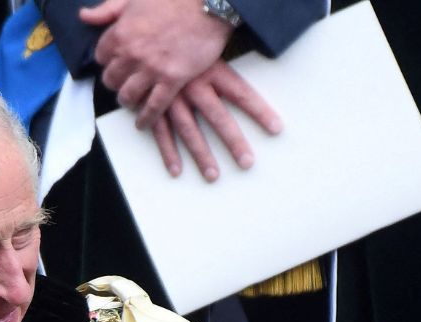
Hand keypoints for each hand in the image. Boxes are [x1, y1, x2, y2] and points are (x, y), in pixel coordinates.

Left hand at [81, 0, 232, 129]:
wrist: (210, 1)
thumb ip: (108, 9)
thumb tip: (84, 16)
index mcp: (119, 34)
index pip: (101, 57)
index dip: (107, 60)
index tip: (114, 62)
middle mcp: (131, 54)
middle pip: (111, 79)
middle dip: (115, 81)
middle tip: (123, 82)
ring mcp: (151, 69)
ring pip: (127, 96)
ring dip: (127, 100)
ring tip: (131, 101)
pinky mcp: (173, 79)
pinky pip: (153, 106)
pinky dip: (146, 118)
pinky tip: (142, 122)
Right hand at [148, 59, 282, 179]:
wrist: (144, 46)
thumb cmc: (183, 51)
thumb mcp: (207, 53)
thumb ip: (224, 69)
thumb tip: (248, 82)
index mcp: (212, 72)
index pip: (242, 94)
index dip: (260, 111)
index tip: (276, 128)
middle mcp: (194, 87)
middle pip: (218, 117)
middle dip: (233, 141)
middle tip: (246, 162)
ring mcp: (172, 99)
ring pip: (189, 131)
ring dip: (201, 155)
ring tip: (213, 175)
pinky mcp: (153, 108)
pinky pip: (161, 133)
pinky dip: (168, 153)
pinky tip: (176, 170)